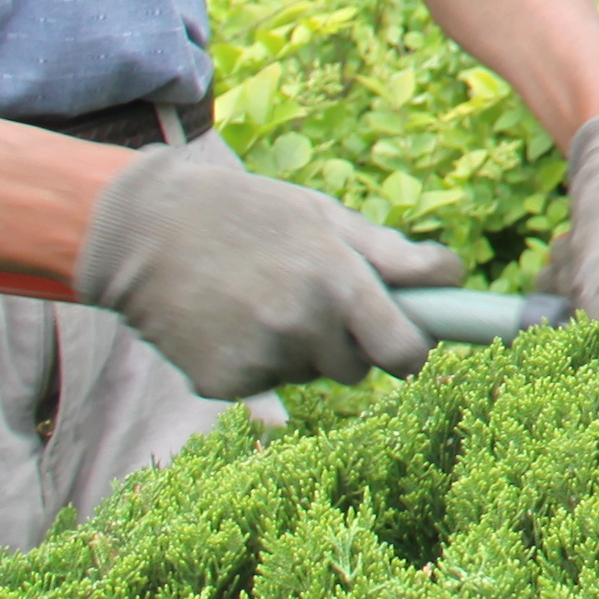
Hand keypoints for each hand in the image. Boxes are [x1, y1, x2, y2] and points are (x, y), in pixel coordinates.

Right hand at [72, 134, 464, 398]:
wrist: (144, 230)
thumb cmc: (248, 214)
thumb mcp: (324, 216)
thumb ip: (390, 253)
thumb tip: (453, 276)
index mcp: (340, 283)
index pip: (406, 353)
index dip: (413, 351)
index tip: (408, 343)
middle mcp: (304, 327)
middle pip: (358, 369)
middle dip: (349, 343)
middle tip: (311, 298)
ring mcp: (262, 359)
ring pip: (309, 374)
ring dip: (299, 349)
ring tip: (260, 298)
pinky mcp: (223, 383)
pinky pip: (264, 384)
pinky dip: (254, 361)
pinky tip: (227, 320)